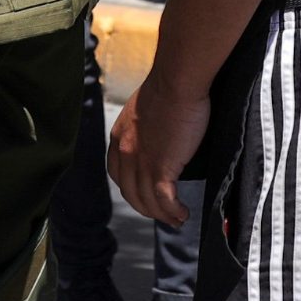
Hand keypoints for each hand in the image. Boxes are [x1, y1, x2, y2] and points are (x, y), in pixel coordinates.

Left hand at [108, 72, 211, 225]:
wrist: (177, 81)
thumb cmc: (169, 87)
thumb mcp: (145, 109)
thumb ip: (147, 125)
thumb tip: (161, 134)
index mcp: (119, 137)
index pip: (117, 173)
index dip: (131, 188)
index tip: (145, 195)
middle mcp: (124, 152)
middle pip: (130, 192)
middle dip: (146, 208)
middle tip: (162, 214)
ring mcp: (140, 161)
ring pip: (147, 201)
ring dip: (162, 215)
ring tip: (177, 219)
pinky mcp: (160, 167)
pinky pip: (164, 200)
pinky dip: (173, 211)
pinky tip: (183, 213)